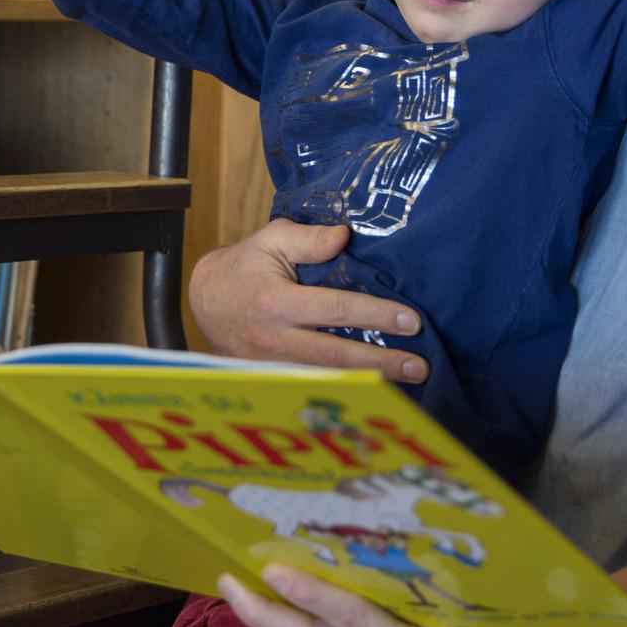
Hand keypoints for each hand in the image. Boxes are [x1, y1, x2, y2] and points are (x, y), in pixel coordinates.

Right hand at [187, 219, 425, 381]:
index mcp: (276, 302)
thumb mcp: (271, 240)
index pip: (335, 309)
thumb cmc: (245, 265)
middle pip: (336, 357)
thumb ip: (308, 238)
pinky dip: (346, 390)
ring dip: (370, 382)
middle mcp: (274, 339)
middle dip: (382, 362)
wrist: (206, 300)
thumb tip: (344, 236)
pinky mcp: (273, 379)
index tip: (412, 321)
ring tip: (408, 380)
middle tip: (420, 366)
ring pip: (327, 379)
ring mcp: (272, 365)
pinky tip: (377, 389)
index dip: (376, 315)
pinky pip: (314, 386)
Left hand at [215, 565, 564, 626]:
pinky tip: (280, 621)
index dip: (308, 593)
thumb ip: (410, 569)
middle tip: (228, 580)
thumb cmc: (501, 614)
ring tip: (242, 593)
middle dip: (265, 614)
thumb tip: (352, 526)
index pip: (351, 621)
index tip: (270, 567)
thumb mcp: (464, 587)